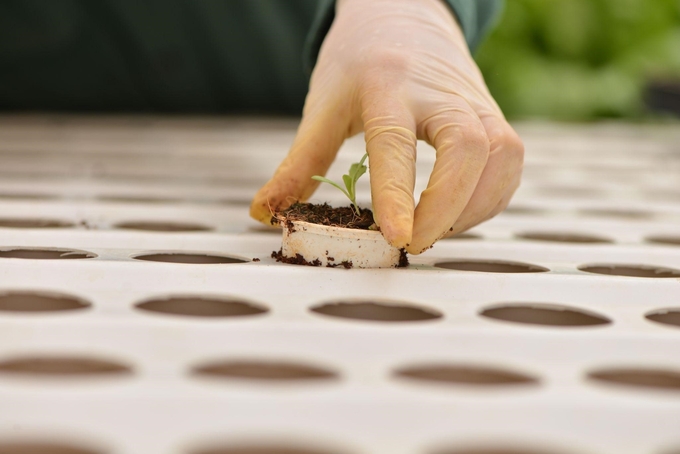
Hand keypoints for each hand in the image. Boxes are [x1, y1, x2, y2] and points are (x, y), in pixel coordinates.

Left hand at [250, 0, 522, 253]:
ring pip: (502, 156)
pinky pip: (509, 163)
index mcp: (387, 85)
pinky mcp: (494, 114)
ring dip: (473, 209)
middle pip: (469, 148)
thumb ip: (298, 162)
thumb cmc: (358, 63)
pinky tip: (458, 215)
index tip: (396, 239)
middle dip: (447, 208)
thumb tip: (266, 214)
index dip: (398, 195)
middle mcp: (440, 91)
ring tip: (433, 231)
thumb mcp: (323, 105)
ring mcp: (475, 101)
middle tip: (411, 244)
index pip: (396, 143)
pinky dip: (490, 200)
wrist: (403, 17)